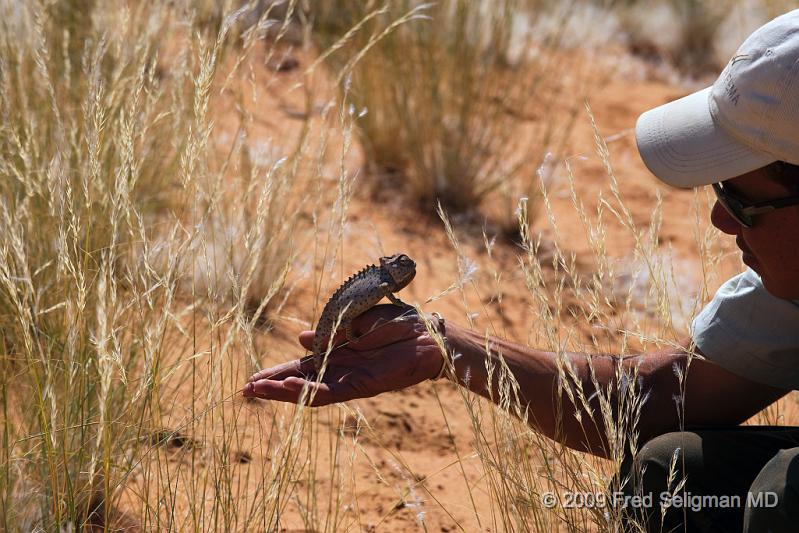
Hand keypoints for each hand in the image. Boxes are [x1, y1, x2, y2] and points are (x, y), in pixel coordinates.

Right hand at [242, 305, 445, 405]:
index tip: (254, 376)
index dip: (278, 371)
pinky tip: (289, 389)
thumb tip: (301, 338)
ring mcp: (351, 380)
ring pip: (310, 391)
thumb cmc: (400, 324)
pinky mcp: (363, 386)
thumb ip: (330, 332)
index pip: (302, 366)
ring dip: (283, 392)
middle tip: (245, 390)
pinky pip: (331, 392)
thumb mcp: (357, 322)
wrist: (431, 334)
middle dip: (273, 386)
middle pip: (301, 381)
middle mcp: (342, 370)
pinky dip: (308, 391)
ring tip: (257, 390)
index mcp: (339, 353)